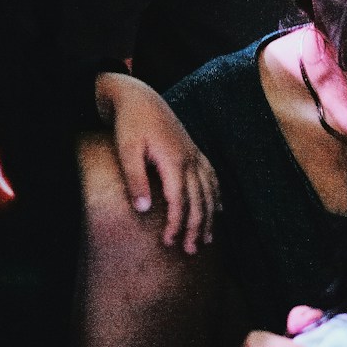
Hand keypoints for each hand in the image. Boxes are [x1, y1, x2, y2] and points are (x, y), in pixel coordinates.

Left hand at [94, 71, 218, 254]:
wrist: (140, 96)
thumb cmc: (130, 123)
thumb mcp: (126, 150)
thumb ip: (135, 180)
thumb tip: (142, 210)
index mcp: (174, 161)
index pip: (179, 201)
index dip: (176, 224)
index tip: (169, 242)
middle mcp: (190, 159)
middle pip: (199, 200)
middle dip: (197, 227)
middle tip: (192, 250)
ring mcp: (195, 154)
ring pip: (209, 191)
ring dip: (210, 216)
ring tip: (208, 239)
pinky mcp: (194, 150)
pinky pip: (212, 176)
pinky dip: (217, 195)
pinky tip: (219, 208)